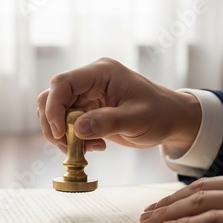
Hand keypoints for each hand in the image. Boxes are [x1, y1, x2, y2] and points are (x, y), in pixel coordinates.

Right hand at [37, 57, 200, 152]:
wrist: (170, 120)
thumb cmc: (160, 114)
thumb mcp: (137, 119)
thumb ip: (107, 122)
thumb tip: (77, 129)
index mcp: (101, 72)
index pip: (63, 83)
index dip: (54, 107)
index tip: (60, 133)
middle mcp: (89, 81)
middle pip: (52, 97)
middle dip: (53, 124)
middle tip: (66, 146)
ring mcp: (86, 96)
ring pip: (55, 112)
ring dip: (61, 134)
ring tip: (83, 149)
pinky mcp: (86, 111)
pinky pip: (66, 124)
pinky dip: (71, 139)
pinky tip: (93, 147)